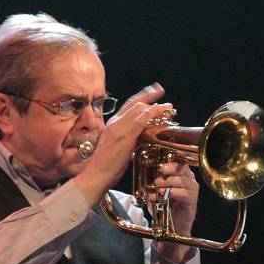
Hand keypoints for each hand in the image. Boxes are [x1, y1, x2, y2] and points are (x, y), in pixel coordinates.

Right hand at [74, 83, 173, 206]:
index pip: (127, 106)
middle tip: (160, 89)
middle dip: (148, 95)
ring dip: (155, 106)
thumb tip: (140, 140)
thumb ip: (128, 140)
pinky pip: (141, 120)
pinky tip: (161, 111)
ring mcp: (119, 128)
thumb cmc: (106, 166)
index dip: (140, 98)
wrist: (96, 174)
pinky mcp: (125, 135)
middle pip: (134, 103)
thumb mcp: (117, 148)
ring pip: (138, 110)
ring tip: (167, 105)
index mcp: (112, 125)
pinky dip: (152, 113)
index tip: (150, 92)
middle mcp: (115, 122)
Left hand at [153, 162, 199, 263]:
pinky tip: (166, 194)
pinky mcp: (192, 200)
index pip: (177, 162)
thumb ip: (149, 182)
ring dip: (170, 182)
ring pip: (183, 180)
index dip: (170, 161)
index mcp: (179, 174)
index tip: (160, 162)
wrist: (171, 226)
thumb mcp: (153, 192)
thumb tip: (140, 170)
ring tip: (158, 186)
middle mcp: (187, 179)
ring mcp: (191, 189)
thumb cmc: (163, 207)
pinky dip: (174, 193)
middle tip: (161, 170)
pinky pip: (186, 193)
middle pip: (182, 168)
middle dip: (170, 168)